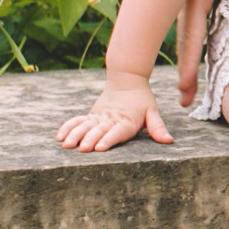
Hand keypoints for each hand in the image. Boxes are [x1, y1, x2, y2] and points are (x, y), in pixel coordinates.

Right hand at [58, 72, 176, 152]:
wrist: (128, 80)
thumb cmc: (142, 100)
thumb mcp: (153, 112)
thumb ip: (158, 127)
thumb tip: (169, 140)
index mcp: (127, 120)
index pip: (117, 131)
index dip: (109, 139)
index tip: (100, 147)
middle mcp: (111, 119)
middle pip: (99, 130)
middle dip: (90, 139)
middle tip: (82, 149)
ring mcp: (99, 116)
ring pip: (85, 126)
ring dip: (75, 135)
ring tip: (66, 144)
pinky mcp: (91, 114)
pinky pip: (78, 120)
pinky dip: (68, 127)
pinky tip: (59, 136)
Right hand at [175, 0, 228, 109]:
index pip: (193, 36)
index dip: (190, 64)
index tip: (186, 88)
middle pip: (186, 42)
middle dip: (186, 71)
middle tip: (185, 100)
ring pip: (189, 35)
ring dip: (189, 59)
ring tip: (189, 88)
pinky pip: (195, 23)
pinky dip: (194, 42)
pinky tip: (197, 59)